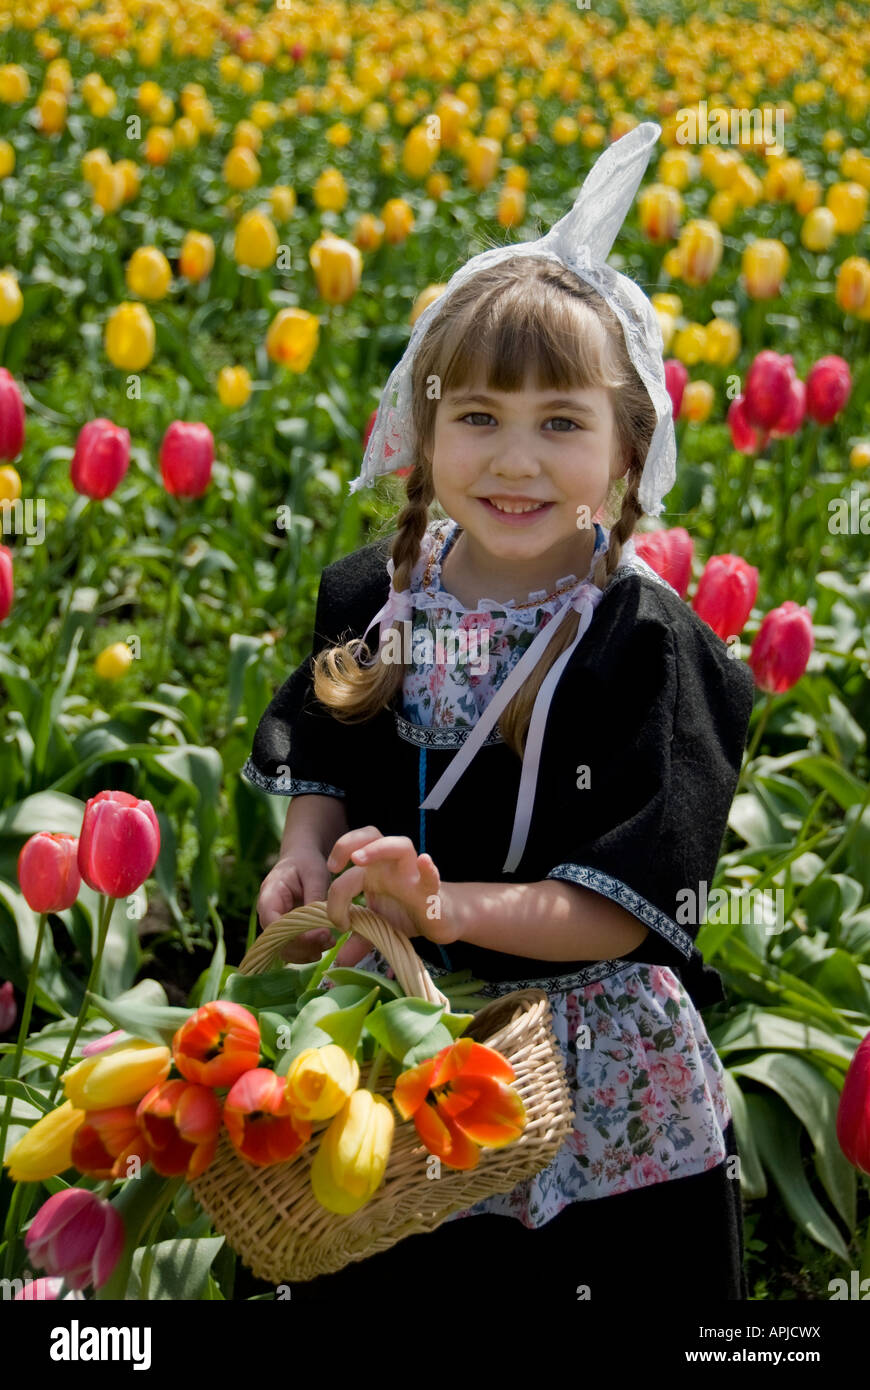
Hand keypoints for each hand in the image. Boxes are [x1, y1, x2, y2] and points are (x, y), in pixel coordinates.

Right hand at [256, 849, 337, 963]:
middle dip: (304, 947)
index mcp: (269, 897)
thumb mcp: (314, 874)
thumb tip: (320, 926)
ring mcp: (275, 924)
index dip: (295, 936)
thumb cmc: (306, 862)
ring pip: (285, 949)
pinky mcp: (286, 930)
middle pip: (278, 942)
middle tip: (329, 940)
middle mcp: (268, 914)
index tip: (322, 935)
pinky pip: (293, 946)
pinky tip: (327, 943)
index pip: (273, 926)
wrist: (302, 858)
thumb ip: (315, 898)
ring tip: (330, 942)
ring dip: (307, 951)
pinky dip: (309, 949)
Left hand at [326, 827, 454, 965]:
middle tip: (334, 866)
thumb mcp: (377, 926)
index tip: (335, 920)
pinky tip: (424, 862)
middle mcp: (391, 865)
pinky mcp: (432, 890)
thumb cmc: (406, 914)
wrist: (442, 918)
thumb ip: (359, 940)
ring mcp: (413, 874)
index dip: (336, 889)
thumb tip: (340, 961)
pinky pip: (432, 875)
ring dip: (378, 849)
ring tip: (358, 859)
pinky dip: (428, 869)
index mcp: (373, 871)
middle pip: (370, 835)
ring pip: (400, 845)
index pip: (349, 869)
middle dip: (348, 843)